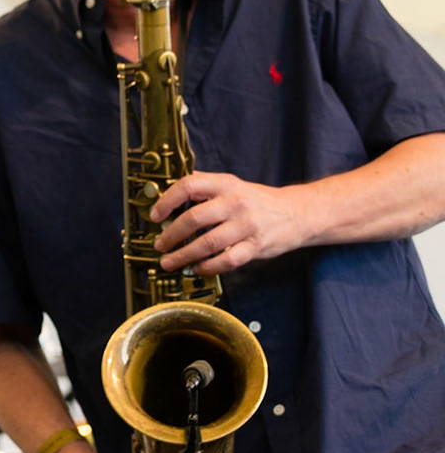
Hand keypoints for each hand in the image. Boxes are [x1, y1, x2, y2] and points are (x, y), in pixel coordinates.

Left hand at [150, 170, 312, 274]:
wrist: (298, 213)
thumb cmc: (257, 200)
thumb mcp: (231, 185)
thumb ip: (204, 186)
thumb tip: (166, 192)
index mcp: (225, 184)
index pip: (188, 186)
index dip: (166, 201)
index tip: (155, 215)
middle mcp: (235, 203)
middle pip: (194, 219)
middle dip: (171, 235)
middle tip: (159, 245)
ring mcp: (247, 226)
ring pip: (208, 243)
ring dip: (184, 255)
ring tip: (169, 262)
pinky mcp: (256, 246)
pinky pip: (227, 261)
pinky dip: (208, 267)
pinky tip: (196, 269)